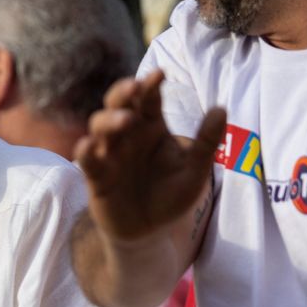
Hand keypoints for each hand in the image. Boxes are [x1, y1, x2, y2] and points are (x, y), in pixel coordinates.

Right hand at [74, 71, 226, 240]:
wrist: (149, 232)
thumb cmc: (170, 197)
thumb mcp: (194, 172)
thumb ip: (206, 143)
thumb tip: (221, 108)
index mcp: (151, 127)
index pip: (148, 100)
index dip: (150, 85)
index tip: (160, 75)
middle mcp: (127, 135)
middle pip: (117, 104)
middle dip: (123, 92)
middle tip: (134, 87)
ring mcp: (109, 154)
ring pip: (99, 126)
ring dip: (109, 120)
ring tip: (126, 120)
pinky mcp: (96, 176)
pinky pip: (86, 160)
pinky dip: (85, 151)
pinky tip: (88, 145)